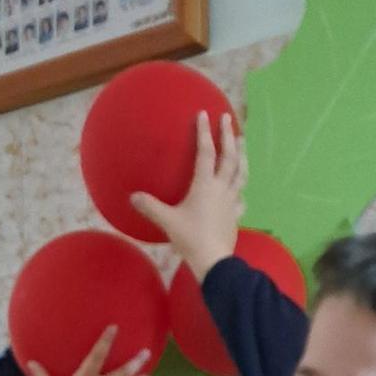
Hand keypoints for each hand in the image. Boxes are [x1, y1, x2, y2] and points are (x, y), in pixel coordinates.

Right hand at [130, 111, 242, 281]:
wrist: (214, 261)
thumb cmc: (190, 238)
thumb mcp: (167, 221)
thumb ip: (150, 207)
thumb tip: (132, 197)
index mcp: (205, 185)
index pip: (206, 152)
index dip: (204, 132)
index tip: (204, 114)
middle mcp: (221, 188)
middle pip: (229, 156)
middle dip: (228, 135)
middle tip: (227, 118)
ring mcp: (231, 201)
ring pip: (240, 173)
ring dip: (242, 155)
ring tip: (242, 141)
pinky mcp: (236, 215)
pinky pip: (241, 198)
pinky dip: (241, 190)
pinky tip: (241, 191)